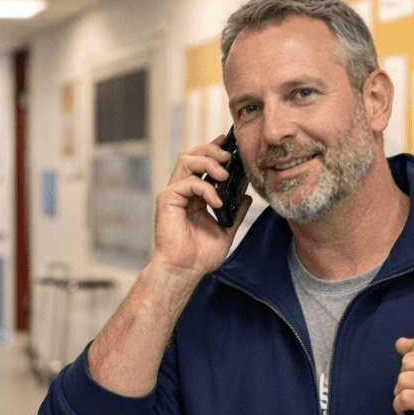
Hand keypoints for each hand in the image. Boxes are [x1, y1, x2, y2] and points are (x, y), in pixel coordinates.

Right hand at [151, 134, 251, 289]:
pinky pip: (188, 182)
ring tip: (224, 174)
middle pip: (192, 154)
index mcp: (193, 196)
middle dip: (212, 150)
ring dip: (208, 162)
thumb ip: (235, 212)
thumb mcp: (225, 230)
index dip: (213, 150)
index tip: (228, 143)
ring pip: (186, 159)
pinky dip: (206, 188)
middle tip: (229, 157)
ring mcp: (173, 194)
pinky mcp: (167, 199)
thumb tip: (247, 197)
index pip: (201, 163)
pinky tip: (217, 202)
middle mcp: (181, 191)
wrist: (185, 271)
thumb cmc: (200, 256)